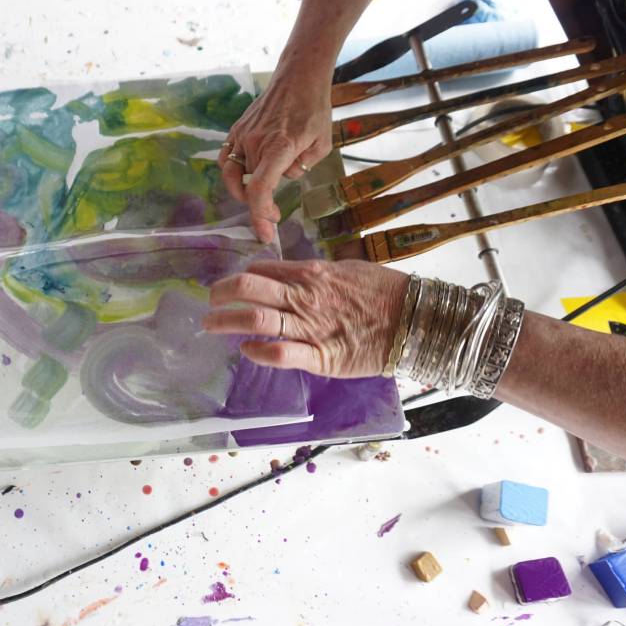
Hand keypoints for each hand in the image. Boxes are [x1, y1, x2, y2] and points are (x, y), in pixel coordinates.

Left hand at [203, 259, 408, 377]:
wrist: (416, 319)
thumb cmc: (386, 292)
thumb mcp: (349, 270)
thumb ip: (320, 275)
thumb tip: (300, 275)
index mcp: (312, 273)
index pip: (263, 269)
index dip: (241, 277)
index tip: (231, 286)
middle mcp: (305, 296)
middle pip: (249, 288)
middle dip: (221, 293)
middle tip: (209, 302)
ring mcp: (311, 327)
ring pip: (257, 319)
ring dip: (227, 321)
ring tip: (211, 325)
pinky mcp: (321, 357)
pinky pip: (282, 354)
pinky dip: (258, 352)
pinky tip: (246, 350)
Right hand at [219, 69, 332, 242]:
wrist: (297, 77)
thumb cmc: (314, 109)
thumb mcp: (321, 144)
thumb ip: (302, 168)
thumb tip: (282, 177)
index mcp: (279, 147)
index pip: (260, 189)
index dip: (260, 215)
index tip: (265, 232)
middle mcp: (255, 142)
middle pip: (250, 187)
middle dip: (262, 205)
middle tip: (276, 214)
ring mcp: (242, 136)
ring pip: (237, 176)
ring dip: (249, 189)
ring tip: (264, 193)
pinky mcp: (235, 130)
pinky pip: (226, 160)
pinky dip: (233, 174)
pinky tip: (246, 177)